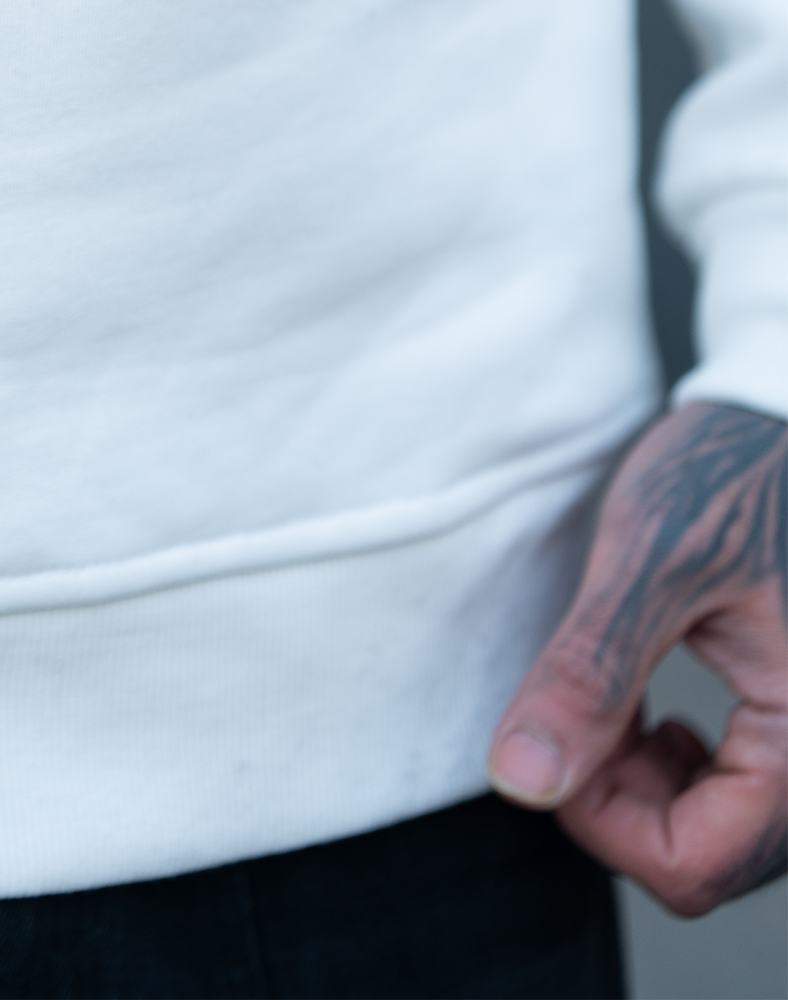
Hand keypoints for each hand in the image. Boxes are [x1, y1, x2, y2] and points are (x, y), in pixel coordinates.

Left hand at [489, 398, 785, 916]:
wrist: (776, 421)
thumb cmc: (733, 472)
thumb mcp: (653, 560)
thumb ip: (591, 674)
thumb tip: (523, 778)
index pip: (699, 865)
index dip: (603, 820)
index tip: (556, 739)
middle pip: (707, 861)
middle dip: (622, 802)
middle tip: (579, 710)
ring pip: (717, 837)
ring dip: (645, 787)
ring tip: (612, 702)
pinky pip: (733, 798)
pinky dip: (675, 771)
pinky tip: (648, 713)